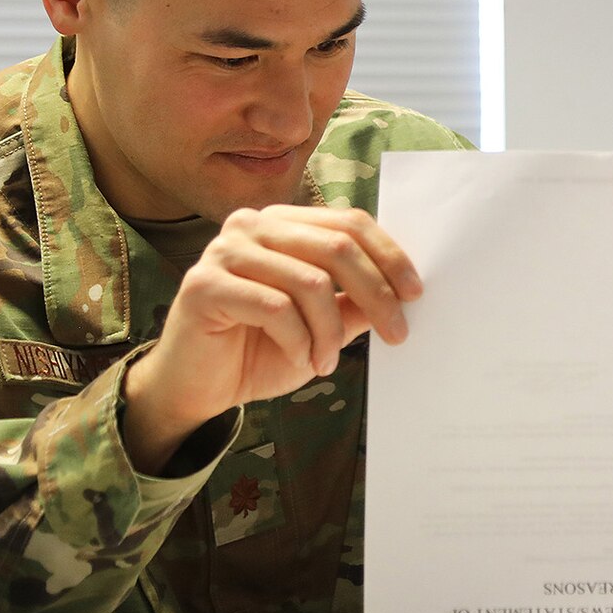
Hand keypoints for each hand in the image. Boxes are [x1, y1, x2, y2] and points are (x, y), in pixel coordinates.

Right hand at [122, 205, 419, 471]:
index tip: (415, 293)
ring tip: (327, 362)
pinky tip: (301, 360)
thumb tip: (405, 290)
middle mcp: (251, 225)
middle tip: (397, 333)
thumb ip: (355, 302)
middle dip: (375, 293)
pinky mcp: (204, 284)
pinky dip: (299, 342)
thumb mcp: (321, 325)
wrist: (197, 389)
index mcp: (281, 222)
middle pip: (336, 247)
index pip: (348, 223)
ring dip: (330, 332)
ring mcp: (224, 250)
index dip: (388, 256)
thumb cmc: (259, 351)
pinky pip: (275, 308)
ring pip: (309, 282)